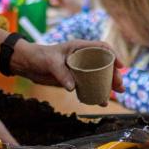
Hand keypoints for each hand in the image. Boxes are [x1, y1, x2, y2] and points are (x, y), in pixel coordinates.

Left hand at [11, 39, 125, 94]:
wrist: (28, 64)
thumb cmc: (39, 57)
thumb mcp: (51, 63)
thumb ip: (62, 73)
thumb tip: (73, 88)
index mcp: (79, 47)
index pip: (102, 48)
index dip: (113, 55)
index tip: (120, 66)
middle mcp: (82, 57)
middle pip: (104, 64)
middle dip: (114, 75)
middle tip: (120, 87)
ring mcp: (79, 68)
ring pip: (98, 76)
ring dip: (108, 85)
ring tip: (116, 94)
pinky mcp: (74, 78)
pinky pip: (88, 85)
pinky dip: (95, 92)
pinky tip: (100, 101)